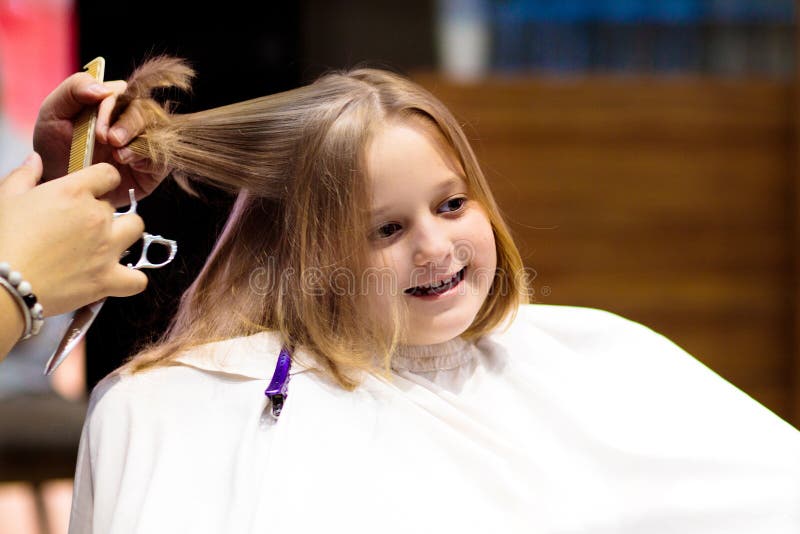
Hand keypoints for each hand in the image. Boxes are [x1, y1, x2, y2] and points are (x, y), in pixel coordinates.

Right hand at [0, 153, 147, 315]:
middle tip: (80, 226)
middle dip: (101, 213)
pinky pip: (137, 279)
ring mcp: (106, 248)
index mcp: (73, 193)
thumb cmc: (2, 240)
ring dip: (124, 233)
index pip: (108, 174)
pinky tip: (118, 276)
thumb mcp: (6, 198)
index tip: (95, 189)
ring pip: (135, 229)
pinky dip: (131, 280)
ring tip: (105, 243)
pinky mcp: (107, 279)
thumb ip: (24, 175)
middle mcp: (96, 217)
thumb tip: (35, 159)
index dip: (102, 180)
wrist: (2, 284)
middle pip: (115, 206)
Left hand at [33, 72, 167, 207]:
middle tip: (112, 141)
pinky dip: (149, 160)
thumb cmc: (56, 148)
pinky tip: (131, 165)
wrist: (60, 182)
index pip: (123, 93)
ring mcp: (145, 142)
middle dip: (129, 125)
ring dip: (139, 144)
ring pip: (157, 132)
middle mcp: (131, 119)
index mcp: (111, 101)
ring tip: (119, 157)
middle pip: (146, 111)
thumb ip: (73, 89)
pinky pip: (163, 158)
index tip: (97, 131)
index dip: (113, 109)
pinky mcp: (153, 166)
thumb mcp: (53, 112)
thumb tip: (103, 88)